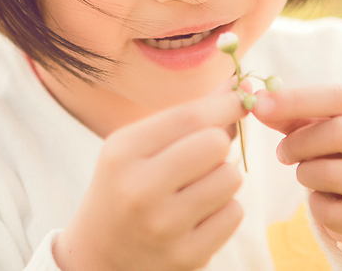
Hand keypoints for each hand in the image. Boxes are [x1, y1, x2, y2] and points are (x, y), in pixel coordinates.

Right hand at [53, 80, 247, 270]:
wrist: (99, 254)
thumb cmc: (124, 186)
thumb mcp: (134, 146)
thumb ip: (185, 116)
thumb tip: (240, 87)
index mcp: (123, 153)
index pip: (189, 117)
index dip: (224, 103)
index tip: (241, 96)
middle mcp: (141, 189)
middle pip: (215, 144)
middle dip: (219, 142)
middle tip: (204, 153)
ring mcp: (165, 226)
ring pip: (230, 178)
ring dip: (222, 176)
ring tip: (197, 185)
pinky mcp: (187, 256)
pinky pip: (234, 213)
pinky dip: (224, 208)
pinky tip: (199, 213)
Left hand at [252, 85, 341, 268]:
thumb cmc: (340, 153)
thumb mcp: (318, 126)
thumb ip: (288, 113)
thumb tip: (255, 101)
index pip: (340, 96)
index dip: (295, 100)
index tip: (258, 105)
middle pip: (339, 133)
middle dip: (298, 142)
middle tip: (282, 152)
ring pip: (331, 174)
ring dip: (305, 174)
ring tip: (309, 174)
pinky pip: (332, 212)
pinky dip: (317, 206)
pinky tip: (327, 201)